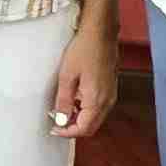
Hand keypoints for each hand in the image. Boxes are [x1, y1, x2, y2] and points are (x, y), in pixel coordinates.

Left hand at [47, 20, 117, 138]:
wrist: (100, 33)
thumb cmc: (84, 50)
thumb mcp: (66, 76)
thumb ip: (64, 101)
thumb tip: (61, 120)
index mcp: (97, 100)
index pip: (83, 129)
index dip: (67, 132)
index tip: (54, 129)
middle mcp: (108, 101)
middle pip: (91, 126)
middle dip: (73, 128)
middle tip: (56, 122)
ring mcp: (111, 95)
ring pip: (95, 117)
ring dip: (79, 118)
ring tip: (62, 108)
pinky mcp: (110, 88)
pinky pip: (99, 107)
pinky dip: (86, 109)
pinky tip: (74, 98)